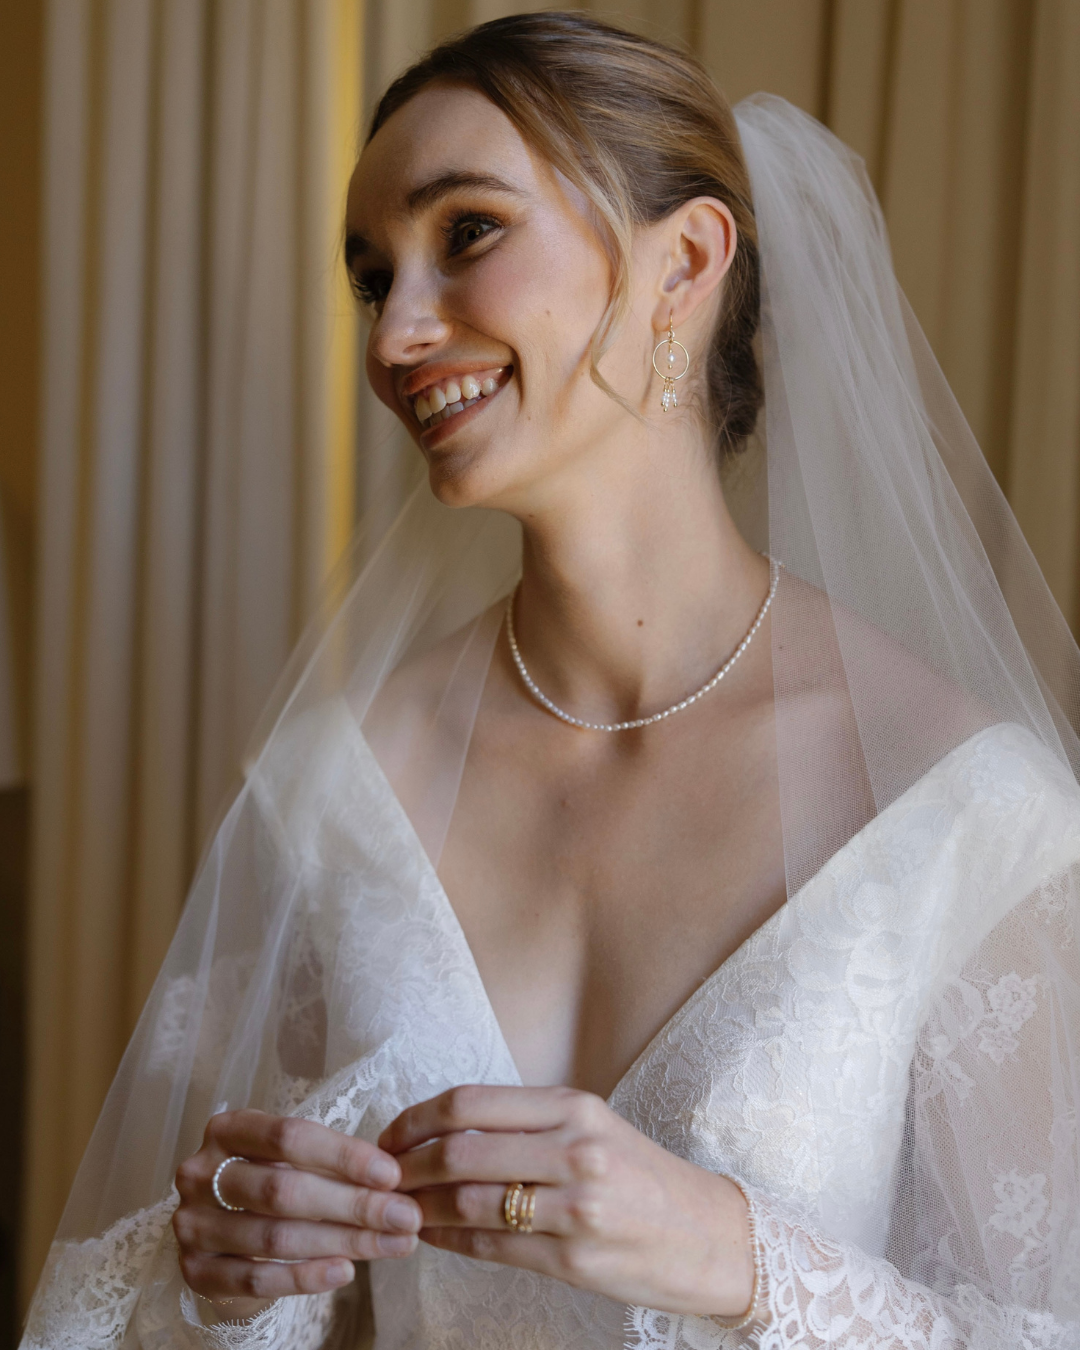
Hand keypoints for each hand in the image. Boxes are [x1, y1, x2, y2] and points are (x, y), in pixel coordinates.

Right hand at [173, 1109, 422, 1318]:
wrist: (222, 1235)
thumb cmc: (271, 1181)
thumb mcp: (294, 1159)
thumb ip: (334, 1166)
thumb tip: (395, 1182)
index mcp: (227, 1129)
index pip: (290, 1137)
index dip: (344, 1156)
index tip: (392, 1174)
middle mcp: (200, 1173)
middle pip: (284, 1190)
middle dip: (353, 1205)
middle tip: (405, 1216)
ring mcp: (192, 1224)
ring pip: (275, 1237)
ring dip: (342, 1242)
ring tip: (391, 1244)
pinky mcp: (195, 1272)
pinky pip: (256, 1280)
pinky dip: (305, 1277)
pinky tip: (345, 1271)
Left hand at [380, 1085, 753, 1316]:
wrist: (709, 1236)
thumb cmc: (642, 1177)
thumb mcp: (592, 1126)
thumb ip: (527, 1124)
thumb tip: (444, 1131)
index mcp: (572, 1107)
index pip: (470, 1103)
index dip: (415, 1119)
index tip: (388, 1136)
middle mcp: (573, 1149)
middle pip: (460, 1151)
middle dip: (405, 1166)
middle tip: (379, 1177)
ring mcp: (575, 1207)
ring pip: (469, 1202)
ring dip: (420, 1208)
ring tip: (397, 1210)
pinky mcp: (574, 1259)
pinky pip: (492, 1247)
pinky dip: (450, 1240)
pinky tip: (433, 1236)